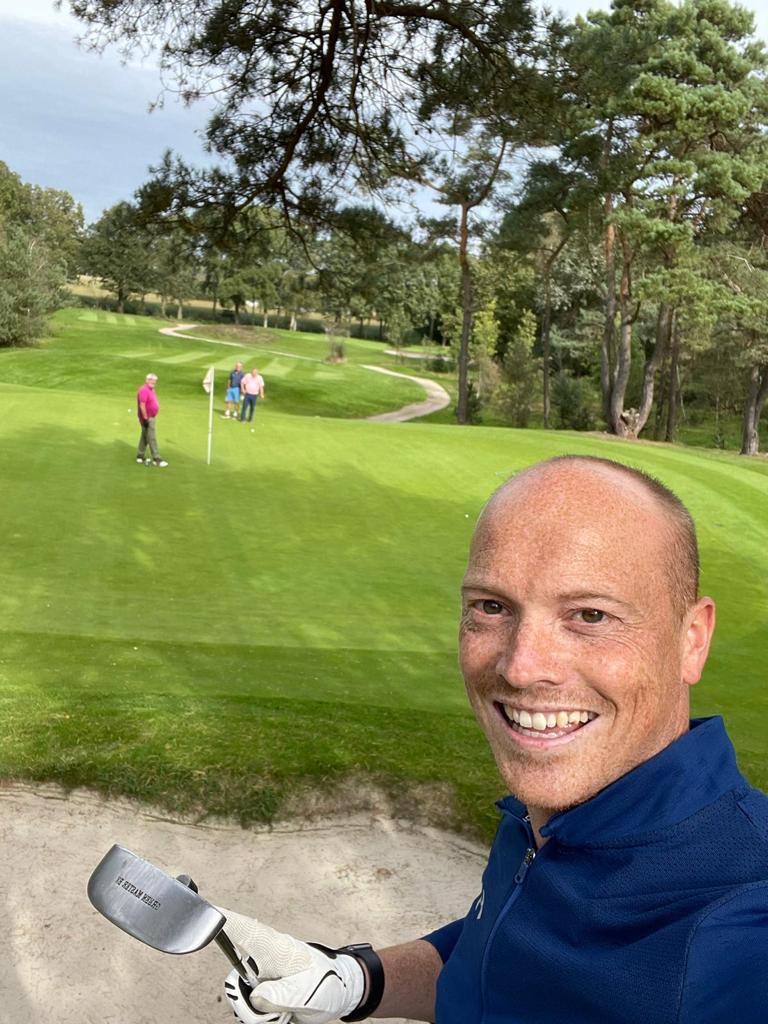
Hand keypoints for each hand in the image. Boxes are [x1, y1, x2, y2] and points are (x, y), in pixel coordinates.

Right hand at [220, 908, 365, 1023]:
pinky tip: (279, 1015)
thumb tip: (255, 995)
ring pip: (240, 998)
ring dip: (257, 1014)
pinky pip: (249, 1010)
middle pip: (235, 979)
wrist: (339, 994)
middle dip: (246, 1001)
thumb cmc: (328, 984)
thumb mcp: (308, 992)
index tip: (210, 912)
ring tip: (284, 1012)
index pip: (246, 931)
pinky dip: (260, 1018)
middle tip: (273, 1012)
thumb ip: (280, 995)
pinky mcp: (261, 991)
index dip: (226, 922)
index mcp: (276, 948)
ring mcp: (261, 976)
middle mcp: (264, 959)